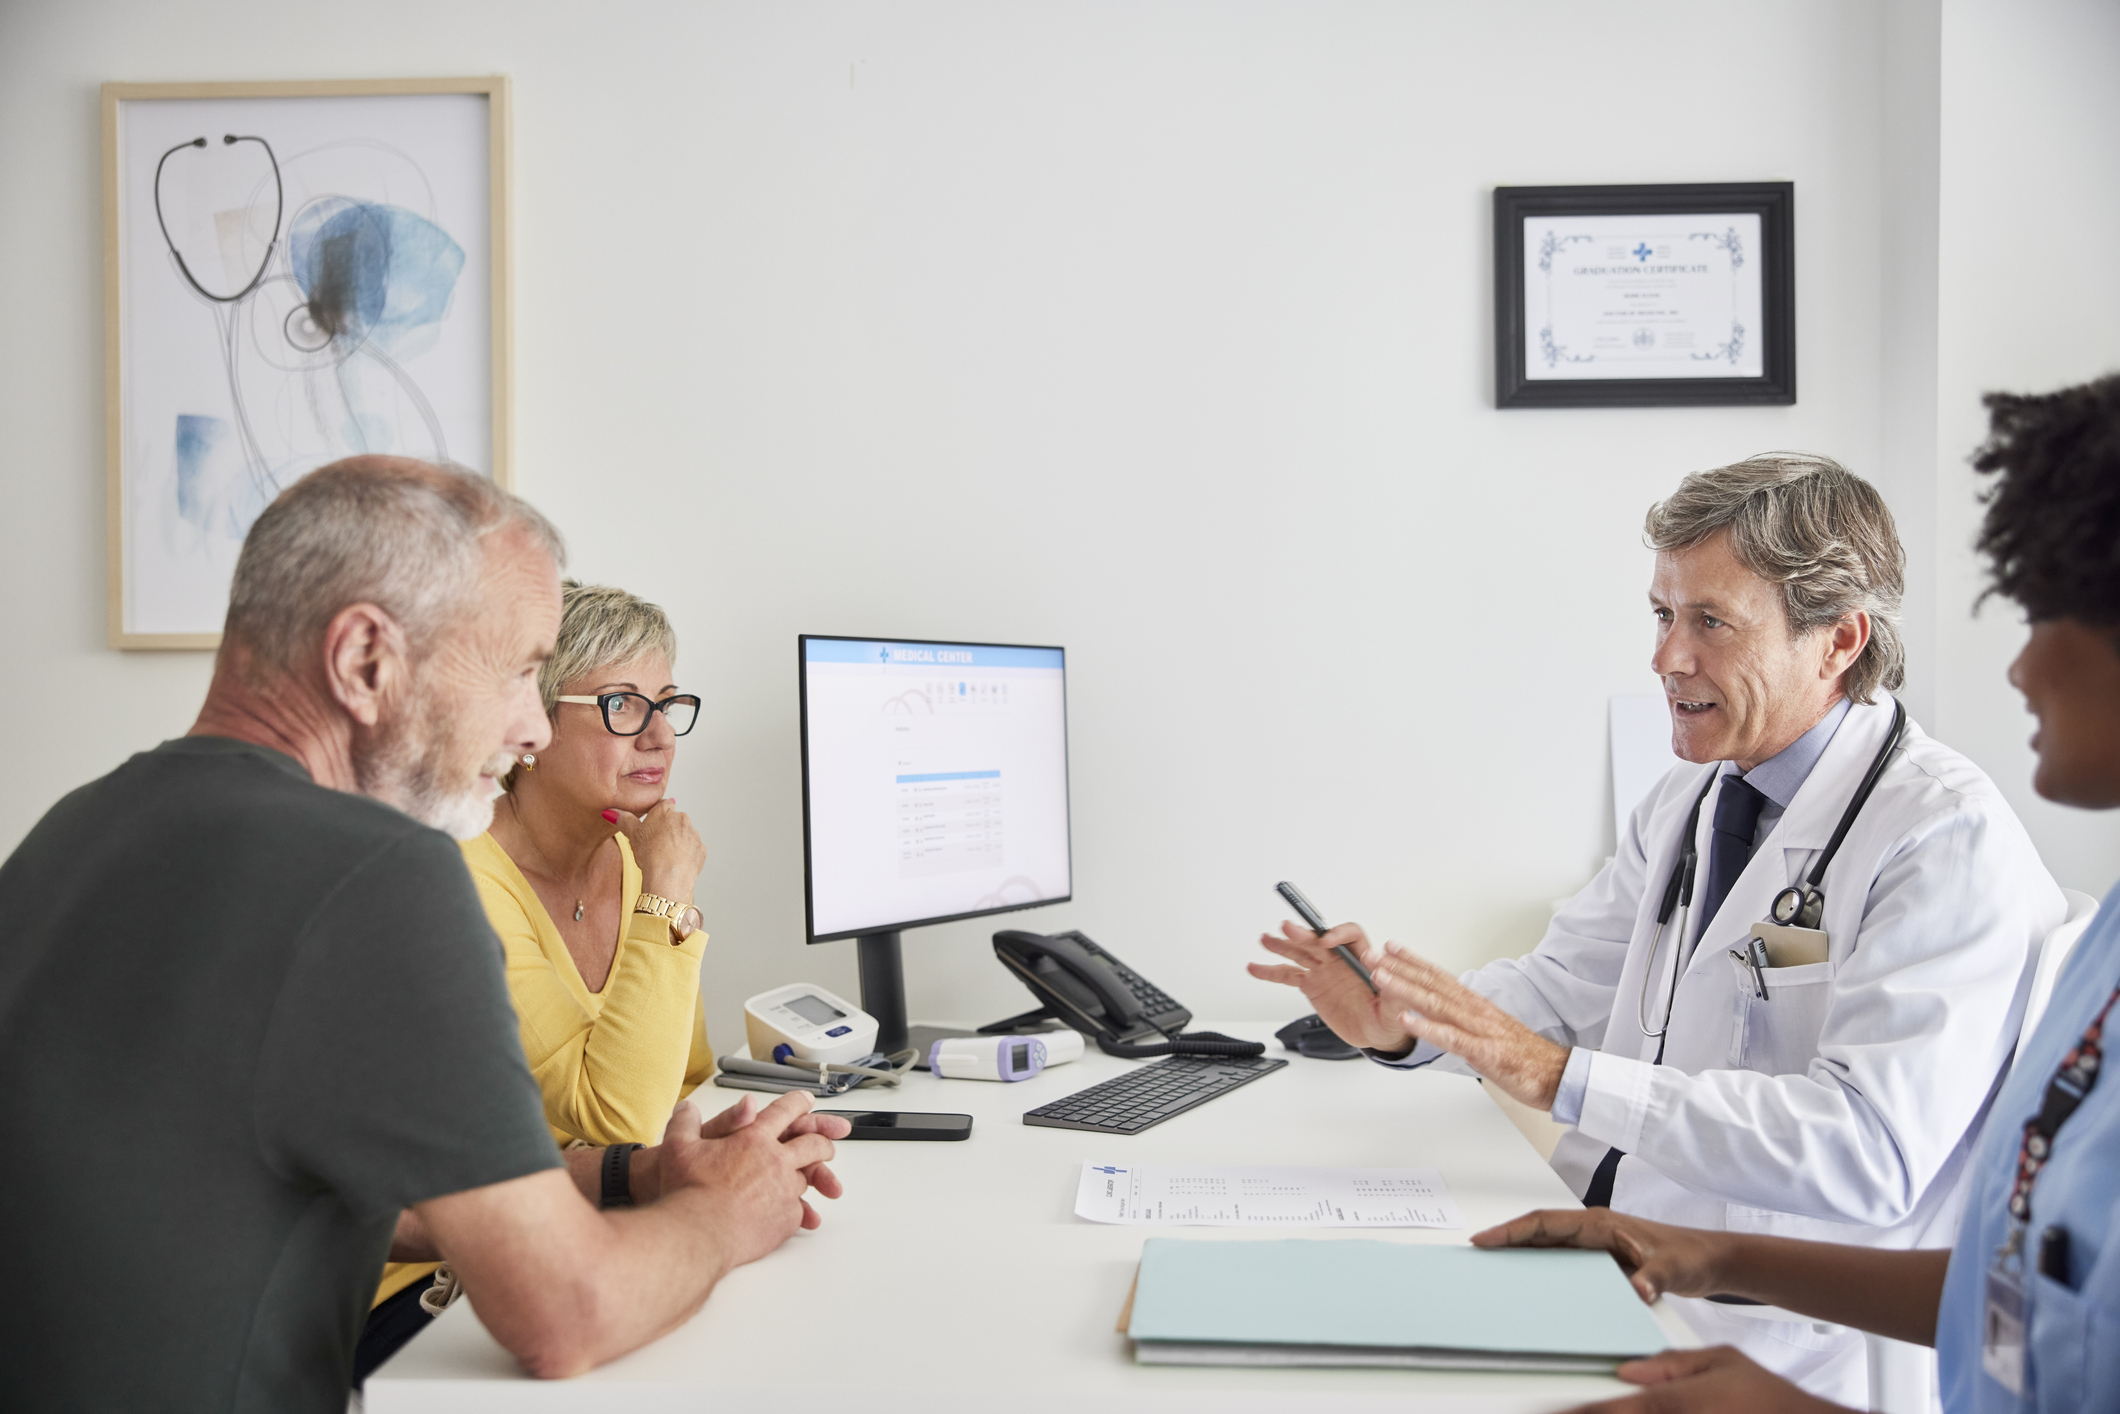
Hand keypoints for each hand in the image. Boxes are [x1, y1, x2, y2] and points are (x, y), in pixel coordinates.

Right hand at [610, 798, 706, 904]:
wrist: (668, 876)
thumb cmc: (650, 854)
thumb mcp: (632, 835)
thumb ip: (623, 820)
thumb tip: (611, 812)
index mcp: (666, 811)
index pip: (662, 805)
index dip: (656, 814)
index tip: (650, 825)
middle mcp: (683, 820)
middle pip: (674, 820)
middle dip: (667, 829)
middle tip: (654, 844)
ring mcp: (693, 835)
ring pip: (684, 835)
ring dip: (677, 842)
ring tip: (664, 857)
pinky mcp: (701, 850)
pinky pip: (693, 850)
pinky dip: (686, 856)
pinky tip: (675, 864)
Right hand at [655, 1092, 845, 1268]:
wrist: (699, 1233)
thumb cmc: (688, 1191)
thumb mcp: (678, 1148)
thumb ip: (684, 1123)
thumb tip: (685, 1107)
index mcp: (754, 1138)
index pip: (784, 1112)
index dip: (797, 1103)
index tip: (807, 1100)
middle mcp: (776, 1161)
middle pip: (811, 1145)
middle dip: (822, 1140)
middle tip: (826, 1143)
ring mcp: (785, 1190)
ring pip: (805, 1178)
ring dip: (810, 1176)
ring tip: (811, 1180)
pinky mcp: (786, 1219)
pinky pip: (799, 1210)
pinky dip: (799, 1210)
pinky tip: (797, 1214)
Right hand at [1247, 921, 1414, 1051]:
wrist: (1374, 1034)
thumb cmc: (1387, 1018)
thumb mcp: (1396, 1008)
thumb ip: (1393, 992)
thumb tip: (1383, 974)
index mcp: (1362, 958)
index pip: (1351, 936)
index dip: (1338, 934)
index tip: (1327, 941)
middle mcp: (1340, 960)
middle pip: (1319, 940)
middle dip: (1304, 934)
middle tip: (1288, 928)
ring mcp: (1323, 971)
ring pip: (1300, 953)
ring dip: (1282, 945)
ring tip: (1266, 939)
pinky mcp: (1311, 985)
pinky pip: (1288, 975)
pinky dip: (1270, 972)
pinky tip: (1255, 967)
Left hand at [1370, 940, 1569, 1108]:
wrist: (1557, 1075)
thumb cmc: (1524, 1056)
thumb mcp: (1489, 1032)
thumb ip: (1464, 1020)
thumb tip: (1441, 1014)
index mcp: (1476, 1005)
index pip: (1440, 976)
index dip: (1413, 961)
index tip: (1390, 948)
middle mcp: (1476, 1011)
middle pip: (1433, 984)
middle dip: (1400, 968)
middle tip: (1373, 955)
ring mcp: (1480, 1030)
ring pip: (1437, 1004)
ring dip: (1406, 989)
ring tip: (1381, 978)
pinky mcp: (1484, 1052)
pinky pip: (1452, 1038)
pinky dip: (1428, 1028)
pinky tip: (1407, 1020)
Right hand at [1472, 1207, 1735, 1304]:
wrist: (1707, 1259)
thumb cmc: (1689, 1256)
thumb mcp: (1673, 1269)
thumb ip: (1653, 1279)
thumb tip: (1637, 1290)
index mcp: (1600, 1223)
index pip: (1546, 1222)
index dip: (1513, 1230)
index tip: (1486, 1239)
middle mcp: (1592, 1229)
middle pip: (1538, 1230)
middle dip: (1506, 1238)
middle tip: (1477, 1253)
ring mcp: (1594, 1242)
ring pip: (1546, 1242)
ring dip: (1520, 1250)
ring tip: (1493, 1267)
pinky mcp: (1599, 1257)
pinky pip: (1560, 1257)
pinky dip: (1539, 1264)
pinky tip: (1529, 1280)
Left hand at [1560, 1346, 1849, 1413]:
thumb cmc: (1767, 1397)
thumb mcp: (1721, 1362)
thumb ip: (1672, 1366)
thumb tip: (1628, 1371)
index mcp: (1674, 1403)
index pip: (1612, 1409)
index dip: (1580, 1410)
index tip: (1554, 1407)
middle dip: (1592, 1411)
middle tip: (1565, 1407)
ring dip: (1613, 1413)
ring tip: (1586, 1407)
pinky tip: (1625, 1410)